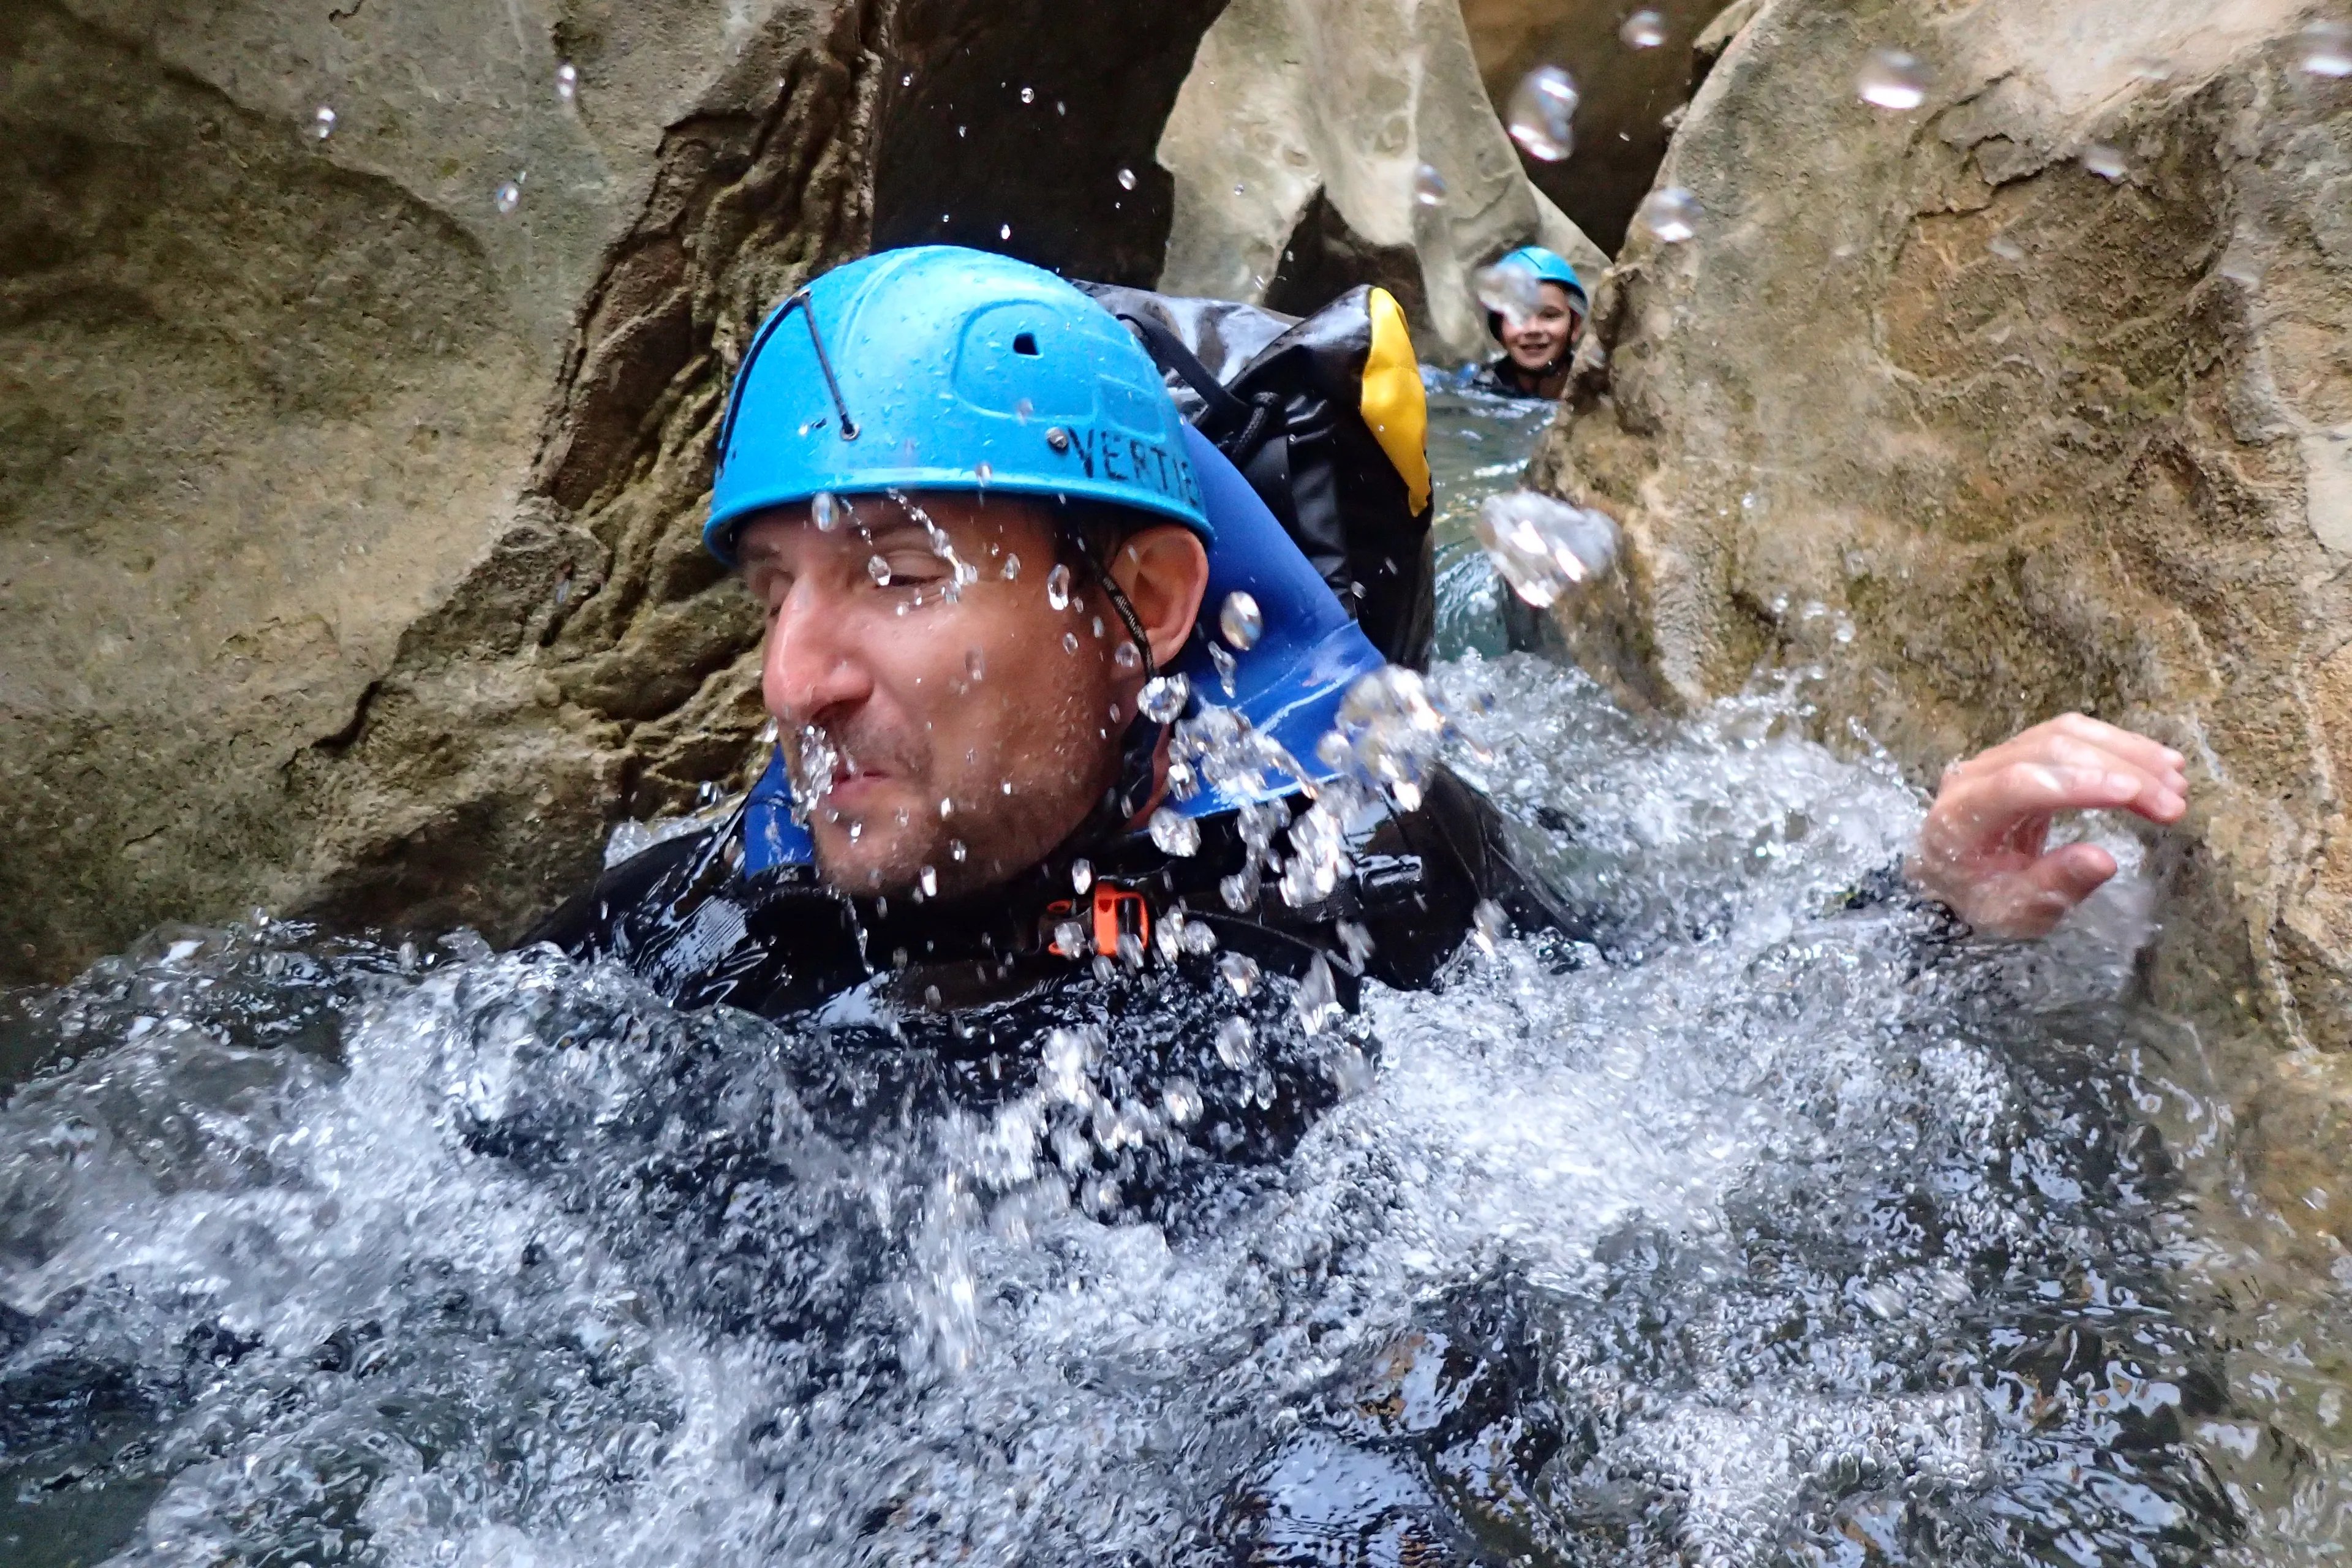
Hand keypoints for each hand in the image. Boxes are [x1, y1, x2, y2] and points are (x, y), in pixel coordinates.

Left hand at [1910, 714, 2187, 938]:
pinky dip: (2117, 747)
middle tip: (2173, 802)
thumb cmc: (1981, 899)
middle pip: (2051, 751)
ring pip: (2066, 734)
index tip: (2134, 795)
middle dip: (2120, 771)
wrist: (1953, 880)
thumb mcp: (2016, 911)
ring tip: (2176, 781)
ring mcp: (1998, 757)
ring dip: (2127, 753)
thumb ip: (2055, 886)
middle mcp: (1975, 774)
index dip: (2079, 784)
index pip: (2020, 784)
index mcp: (1961, 814)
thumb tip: (2104, 861)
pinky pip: (2071, 735)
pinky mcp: (2022, 752)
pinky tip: (2157, 764)